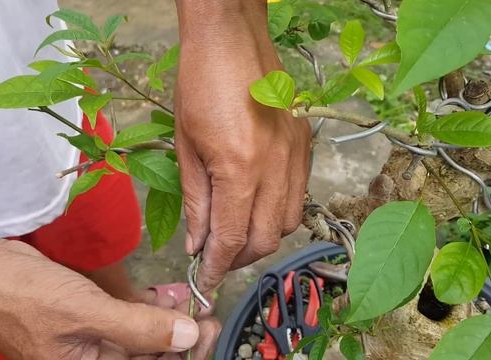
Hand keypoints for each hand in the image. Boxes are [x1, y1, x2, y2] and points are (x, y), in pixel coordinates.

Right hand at [0, 194, 207, 359]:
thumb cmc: (25, 299)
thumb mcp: (88, 315)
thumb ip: (139, 329)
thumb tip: (188, 339)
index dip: (186, 354)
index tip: (210, 330)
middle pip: (150, 356)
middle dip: (181, 335)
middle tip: (206, 311)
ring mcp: (91, 342)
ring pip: (141, 337)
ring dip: (166, 319)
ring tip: (188, 300)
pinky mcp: (88, 319)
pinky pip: (125, 319)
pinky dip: (145, 308)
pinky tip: (164, 294)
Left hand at [174, 0, 310, 290]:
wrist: (231, 38)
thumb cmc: (199, 84)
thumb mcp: (185, 146)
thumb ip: (197, 201)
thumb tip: (199, 243)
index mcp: (240, 168)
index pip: (232, 238)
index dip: (217, 267)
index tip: (206, 282)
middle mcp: (276, 167)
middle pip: (265, 239)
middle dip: (239, 257)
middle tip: (216, 255)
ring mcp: (296, 155)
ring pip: (288, 222)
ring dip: (261, 236)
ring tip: (236, 230)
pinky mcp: (305, 144)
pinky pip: (299, 195)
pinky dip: (279, 211)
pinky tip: (257, 202)